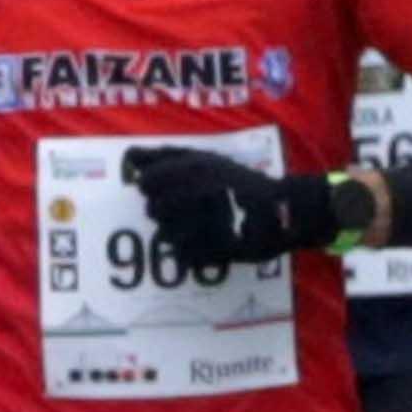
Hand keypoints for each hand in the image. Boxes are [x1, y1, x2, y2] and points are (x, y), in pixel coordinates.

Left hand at [126, 144, 332, 270]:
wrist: (282, 211)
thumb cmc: (238, 182)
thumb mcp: (204, 159)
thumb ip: (165, 156)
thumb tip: (129, 156)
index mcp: (193, 169)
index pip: (146, 182)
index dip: (151, 187)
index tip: (164, 187)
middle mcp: (196, 194)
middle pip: (153, 209)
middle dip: (164, 210)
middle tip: (187, 207)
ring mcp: (203, 223)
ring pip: (165, 234)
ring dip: (176, 231)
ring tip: (198, 224)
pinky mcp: (210, 252)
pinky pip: (182, 255)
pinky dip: (189, 251)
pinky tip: (205, 241)